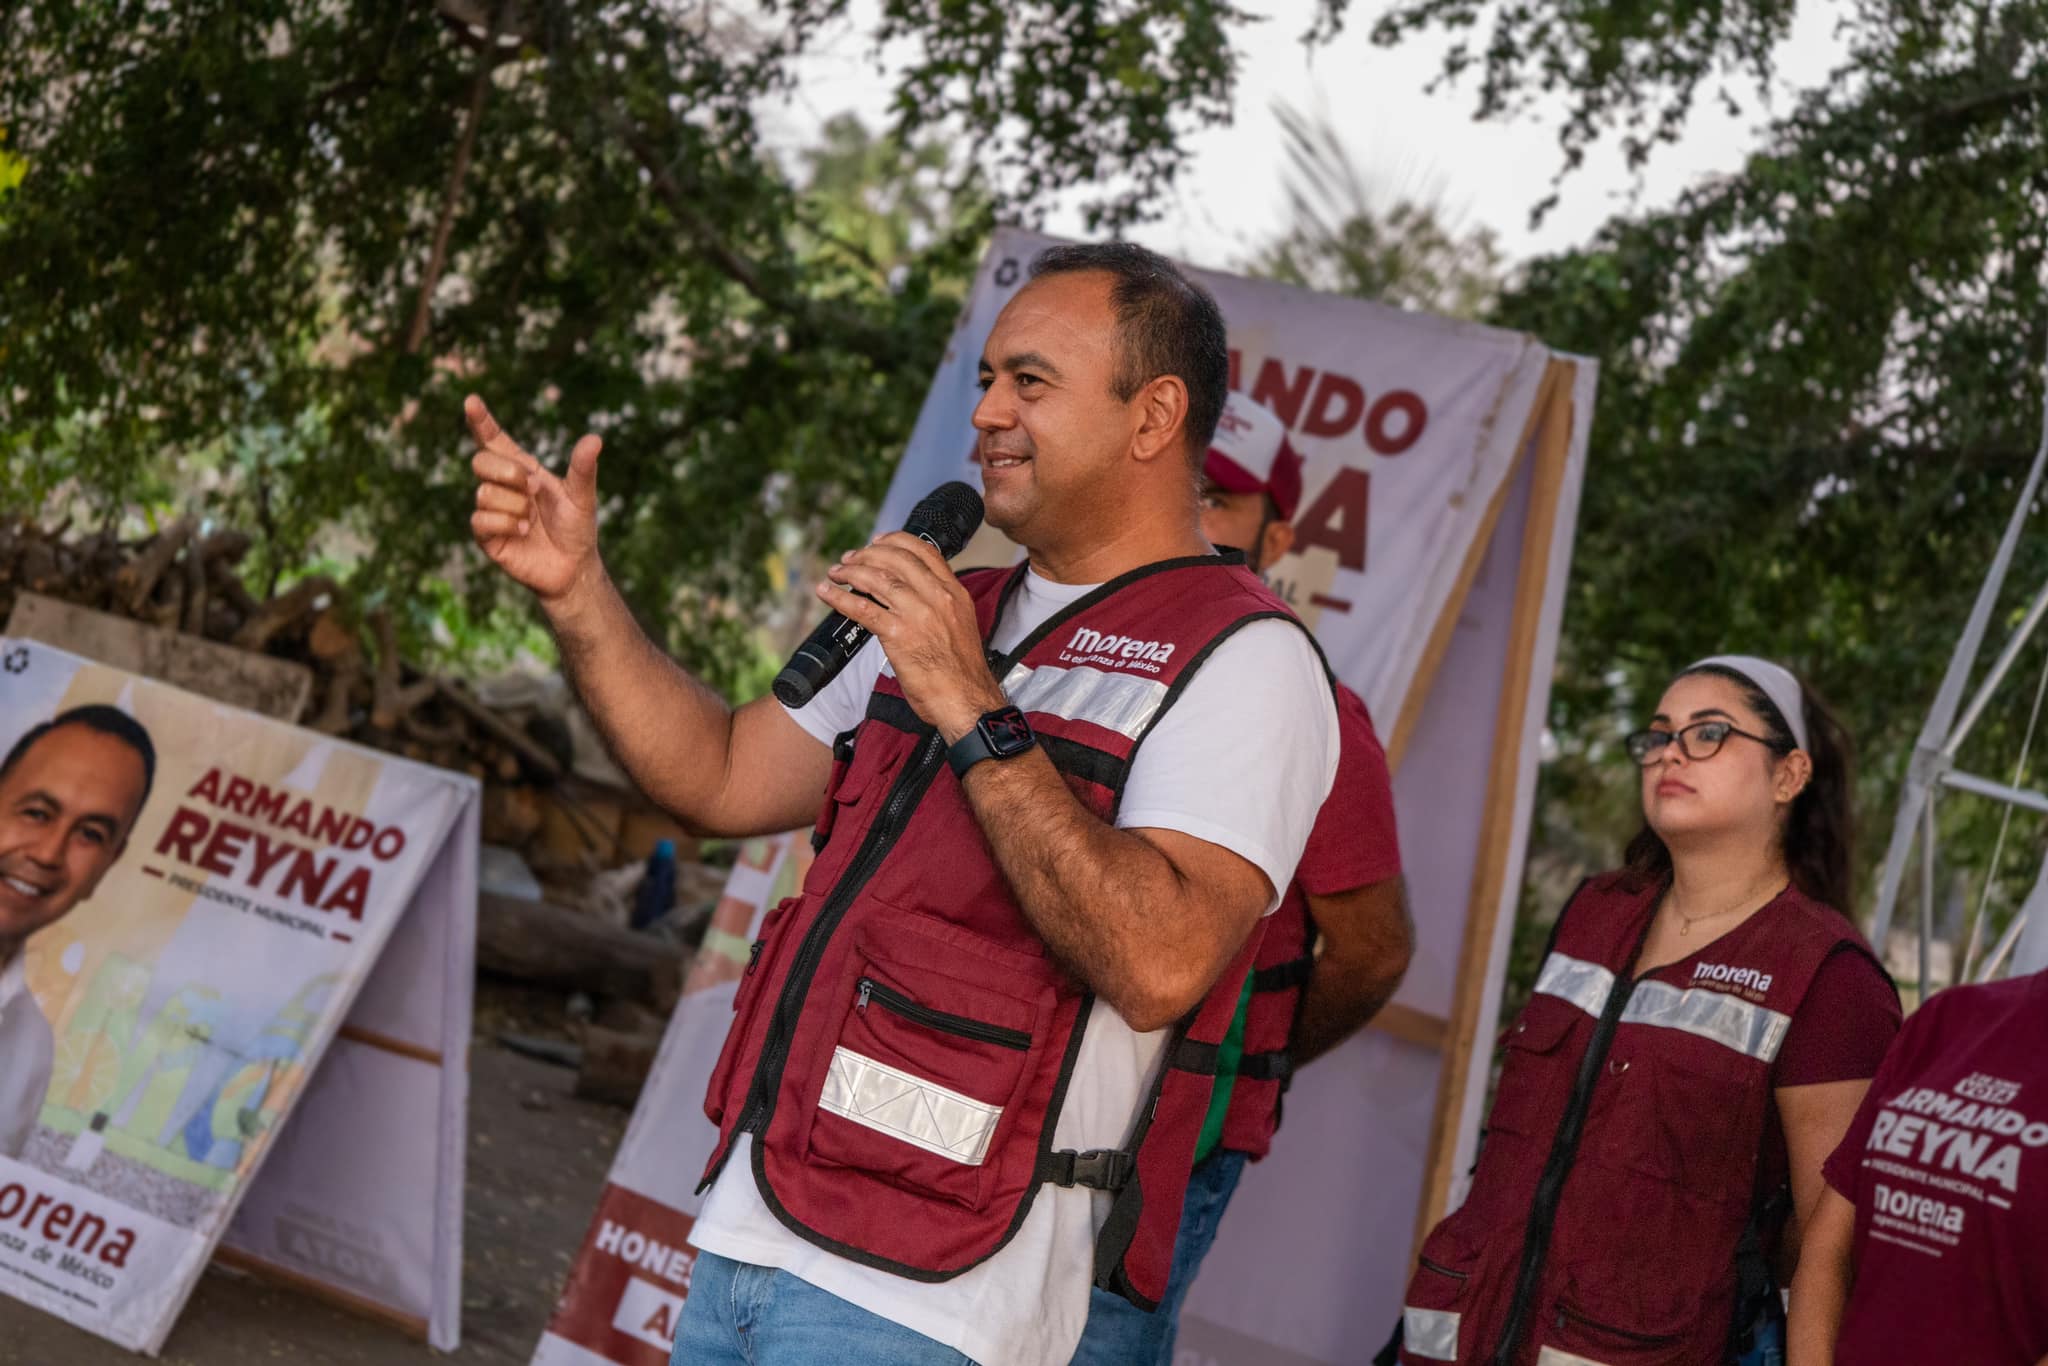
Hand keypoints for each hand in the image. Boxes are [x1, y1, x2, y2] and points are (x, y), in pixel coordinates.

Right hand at [466, 394, 602, 604]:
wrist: (573, 567)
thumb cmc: (576, 528)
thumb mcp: (583, 496)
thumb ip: (583, 468)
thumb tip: (594, 438)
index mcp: (522, 470)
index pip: (494, 440)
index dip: (481, 421)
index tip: (471, 400)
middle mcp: (502, 486)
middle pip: (481, 460)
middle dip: (508, 472)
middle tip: (534, 489)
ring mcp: (491, 510)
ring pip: (484, 492)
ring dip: (515, 505)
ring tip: (533, 520)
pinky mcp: (487, 536)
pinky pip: (481, 520)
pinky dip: (508, 524)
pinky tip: (524, 532)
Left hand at [823, 533, 1004, 740]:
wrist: (966, 700)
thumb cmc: (961, 673)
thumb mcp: (960, 626)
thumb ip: (940, 606)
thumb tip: (911, 598)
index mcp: (955, 593)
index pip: (924, 551)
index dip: (895, 541)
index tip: (877, 542)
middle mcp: (938, 597)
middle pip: (896, 559)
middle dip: (866, 554)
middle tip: (849, 559)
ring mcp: (918, 614)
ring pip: (877, 578)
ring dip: (850, 572)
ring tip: (835, 574)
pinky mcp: (899, 634)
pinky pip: (863, 608)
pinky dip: (840, 598)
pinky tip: (827, 593)